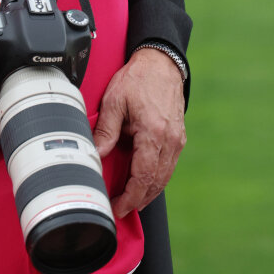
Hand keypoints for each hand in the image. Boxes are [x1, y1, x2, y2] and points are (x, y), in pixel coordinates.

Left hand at [92, 47, 185, 219]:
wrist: (161, 63)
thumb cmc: (138, 79)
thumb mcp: (114, 101)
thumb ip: (105, 131)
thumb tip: (95, 155)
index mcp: (153, 133)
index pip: (143, 177)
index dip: (130, 197)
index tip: (117, 207)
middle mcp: (169, 140)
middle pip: (155, 182)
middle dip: (138, 200)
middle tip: (120, 209)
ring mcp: (177, 140)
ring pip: (164, 177)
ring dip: (148, 192)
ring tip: (130, 201)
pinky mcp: (178, 138)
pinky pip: (168, 166)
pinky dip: (156, 179)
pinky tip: (144, 183)